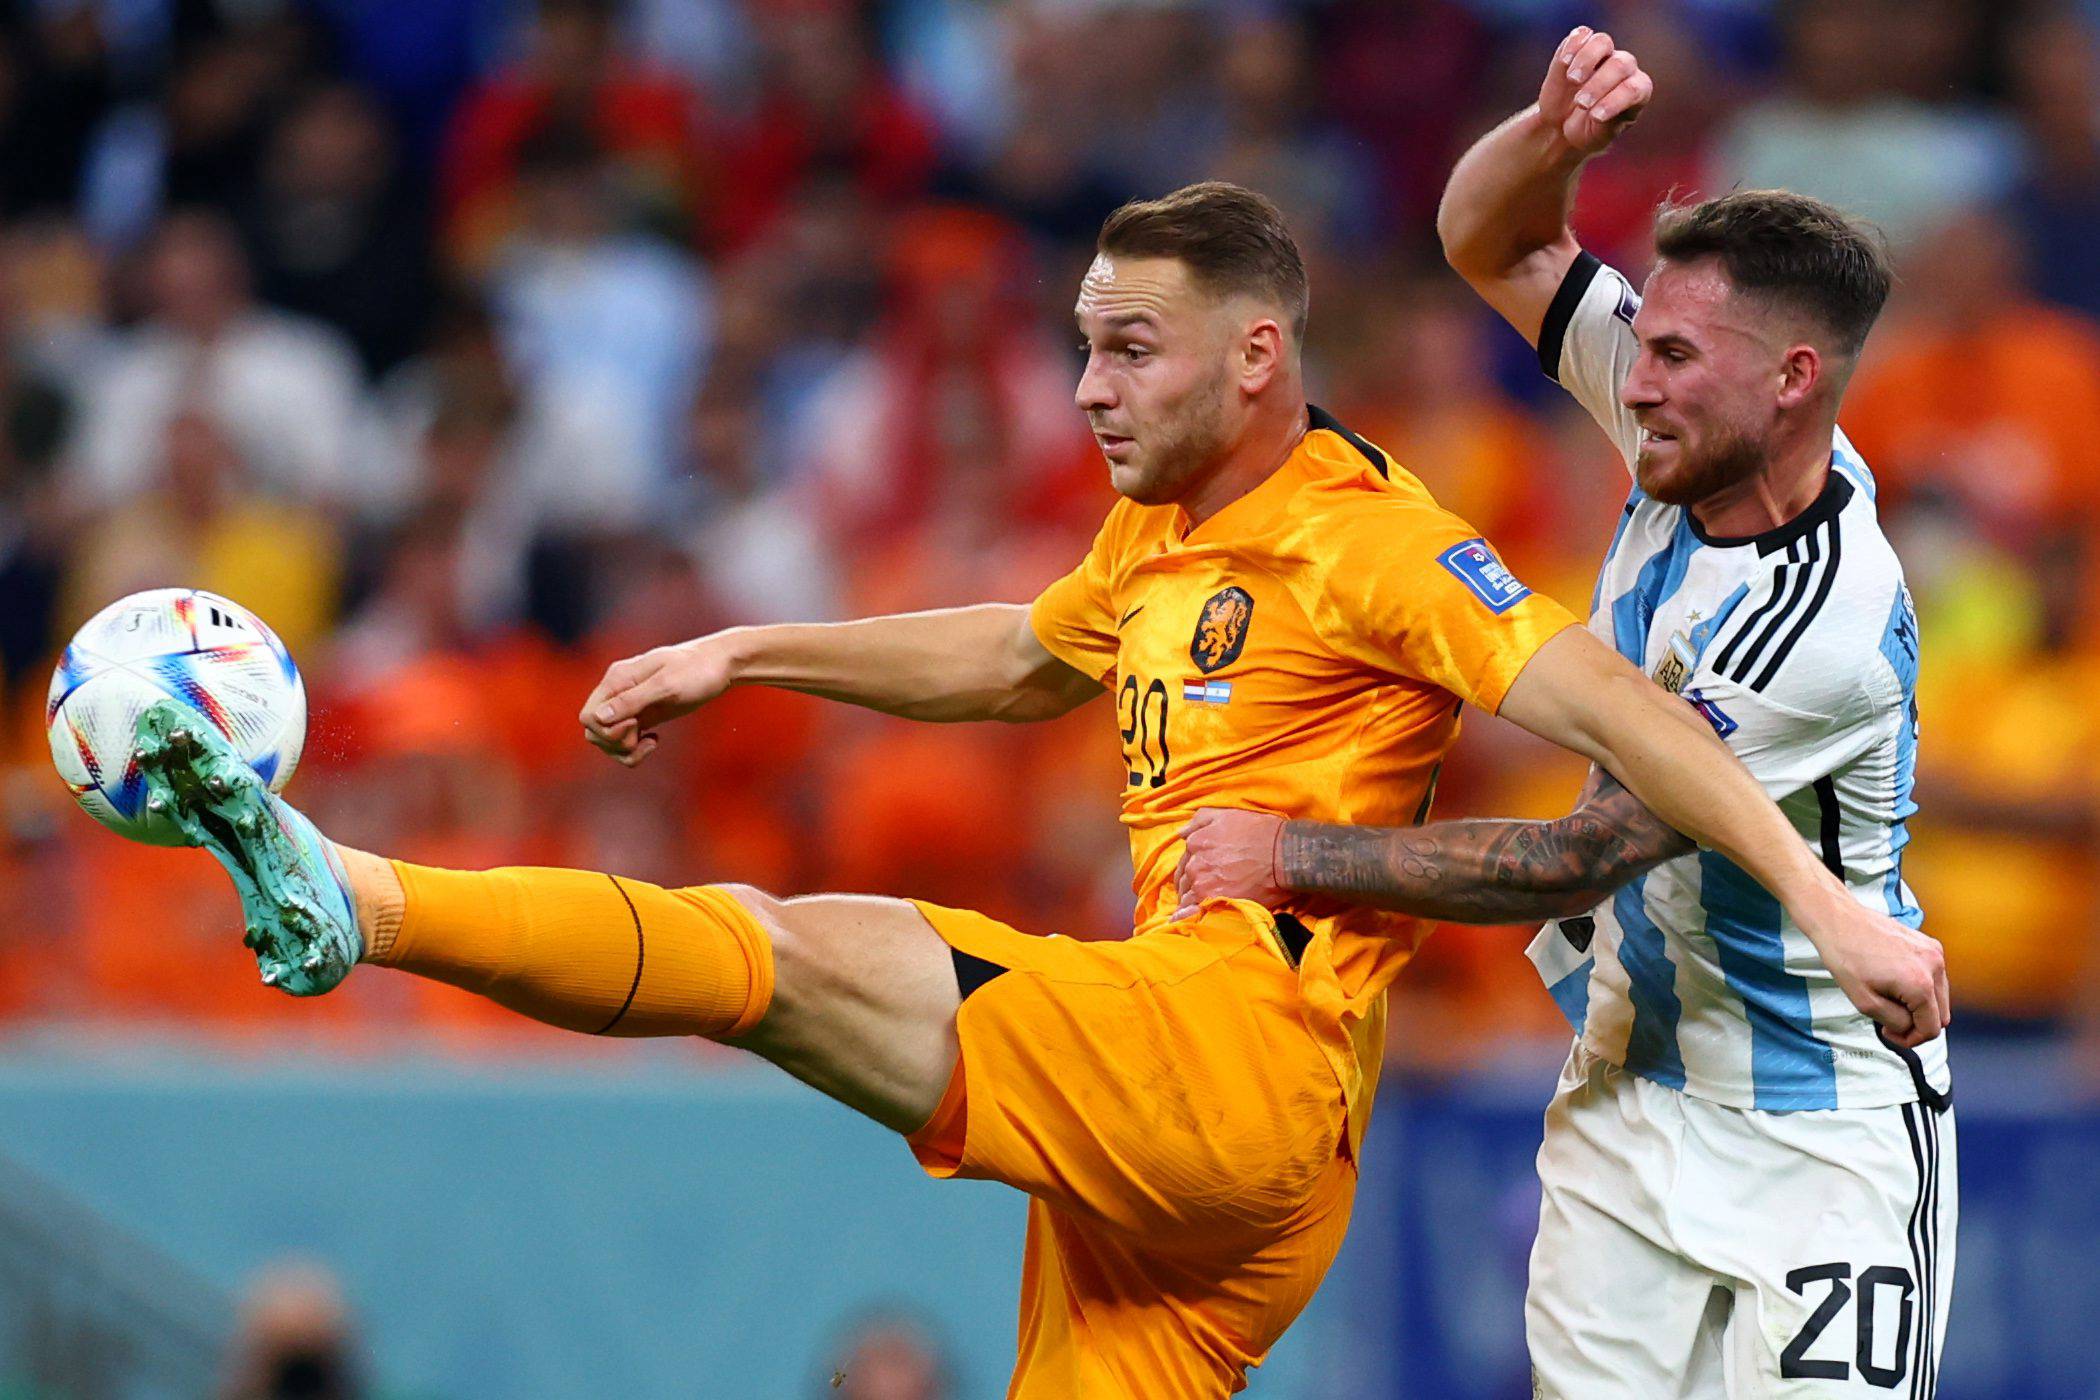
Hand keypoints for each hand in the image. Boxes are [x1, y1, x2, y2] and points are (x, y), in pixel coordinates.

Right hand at [578, 636, 738, 766]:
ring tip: (652, 742)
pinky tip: (654, 740)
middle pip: (594, 731)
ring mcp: (631, 705)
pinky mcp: (644, 716)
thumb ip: (633, 700)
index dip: (605, 730)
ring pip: (608, 740)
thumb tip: (599, 717)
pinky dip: (635, 749)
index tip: (634, 725)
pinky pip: (625, 741)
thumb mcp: (666, 684)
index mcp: (618, 679)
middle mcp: (619, 692)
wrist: (721, 666)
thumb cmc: (697, 670)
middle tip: (644, 735)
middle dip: (615, 743)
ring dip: (625, 750)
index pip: (588, 716)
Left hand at [1172, 808, 1286, 919]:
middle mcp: (1195, 863)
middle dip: (1189, 883)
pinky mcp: (1214, 901)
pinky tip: (1186, 919)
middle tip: (1200, 889)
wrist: (1285, 855)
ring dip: (1190, 899)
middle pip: (1184, 878)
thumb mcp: (1229, 815)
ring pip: (1187, 895)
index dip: (1192, 865)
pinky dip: (1189, 915)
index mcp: (1196, 842)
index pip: (1186, 858)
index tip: (1200, 871)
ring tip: (1197, 905)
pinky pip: (1193, 911)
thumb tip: (1182, 832)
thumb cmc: (1262, 833)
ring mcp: (1203, 884)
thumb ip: (1201, 820)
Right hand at [1539, 26, 1652, 155]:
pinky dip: (1573, 45)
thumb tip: (1597, 111)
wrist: (1562, 124)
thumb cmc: (1586, 131)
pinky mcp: (1579, 47)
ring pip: (1603, 42)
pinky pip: (1581, 35)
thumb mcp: (1597, 137)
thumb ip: (1604, 125)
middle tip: (1580, 103)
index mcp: (1637, 90)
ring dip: (1587, 59)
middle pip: (1620, 64)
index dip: (1616, 101)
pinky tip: (1564, 62)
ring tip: (1572, 79)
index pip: (1634, 88)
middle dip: (1599, 84)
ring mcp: (1602, 55)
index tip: (1595, 117)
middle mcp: (1623, 68)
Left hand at [1794, 889, 1951, 1048]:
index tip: (1891, 1033)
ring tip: (1889, 999)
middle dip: (1917, 1024)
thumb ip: (1895, 1021)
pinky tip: (1895, 982)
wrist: (1839, 920)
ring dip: (1919, 1006)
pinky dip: (1921, 987)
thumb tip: (1909, 1027)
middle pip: (1941, 1015)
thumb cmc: (1846, 956)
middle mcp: (1934, 966)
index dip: (1911, 1039)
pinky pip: (1935, 977)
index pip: (1932, 1029)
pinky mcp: (1930, 944)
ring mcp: (1935, 953)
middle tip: (1889, 1020)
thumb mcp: (1864, 1002)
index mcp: (1920, 984)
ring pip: (1940, 997)